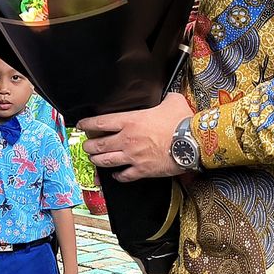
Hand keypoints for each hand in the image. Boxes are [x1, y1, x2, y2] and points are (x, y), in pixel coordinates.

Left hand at [79, 92, 193, 180]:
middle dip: (89, 146)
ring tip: (94, 159)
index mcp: (130, 121)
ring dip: (97, 160)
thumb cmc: (182, 121)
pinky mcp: (142, 170)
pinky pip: (124, 176)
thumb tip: (168, 97)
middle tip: (86, 146)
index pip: (100, 122)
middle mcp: (127, 139)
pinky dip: (118, 176)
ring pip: (106, 161)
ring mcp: (133, 156)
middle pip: (98, 144)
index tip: (81, 126)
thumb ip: (165, 99)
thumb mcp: (172, 101)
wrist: (193, 142)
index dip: (87, 124)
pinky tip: (116, 175)